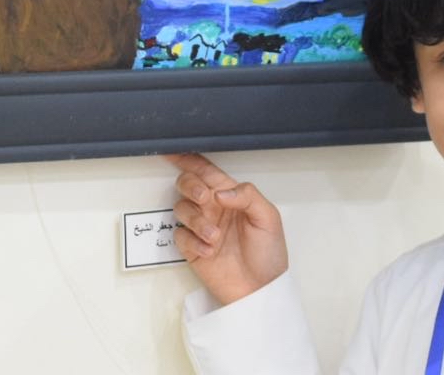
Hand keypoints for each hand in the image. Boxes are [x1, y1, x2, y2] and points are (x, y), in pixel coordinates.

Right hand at [167, 153, 288, 305]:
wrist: (261, 290)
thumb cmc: (269, 253)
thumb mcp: (268, 218)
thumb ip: (247, 195)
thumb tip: (220, 191)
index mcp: (231, 195)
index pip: (207, 171)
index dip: (189, 159)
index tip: (174, 152)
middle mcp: (213, 208)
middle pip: (188, 184)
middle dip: (191, 186)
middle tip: (205, 198)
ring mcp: (201, 228)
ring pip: (181, 208)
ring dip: (196, 219)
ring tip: (214, 236)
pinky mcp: (193, 249)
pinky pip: (180, 236)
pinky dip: (192, 241)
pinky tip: (209, 250)